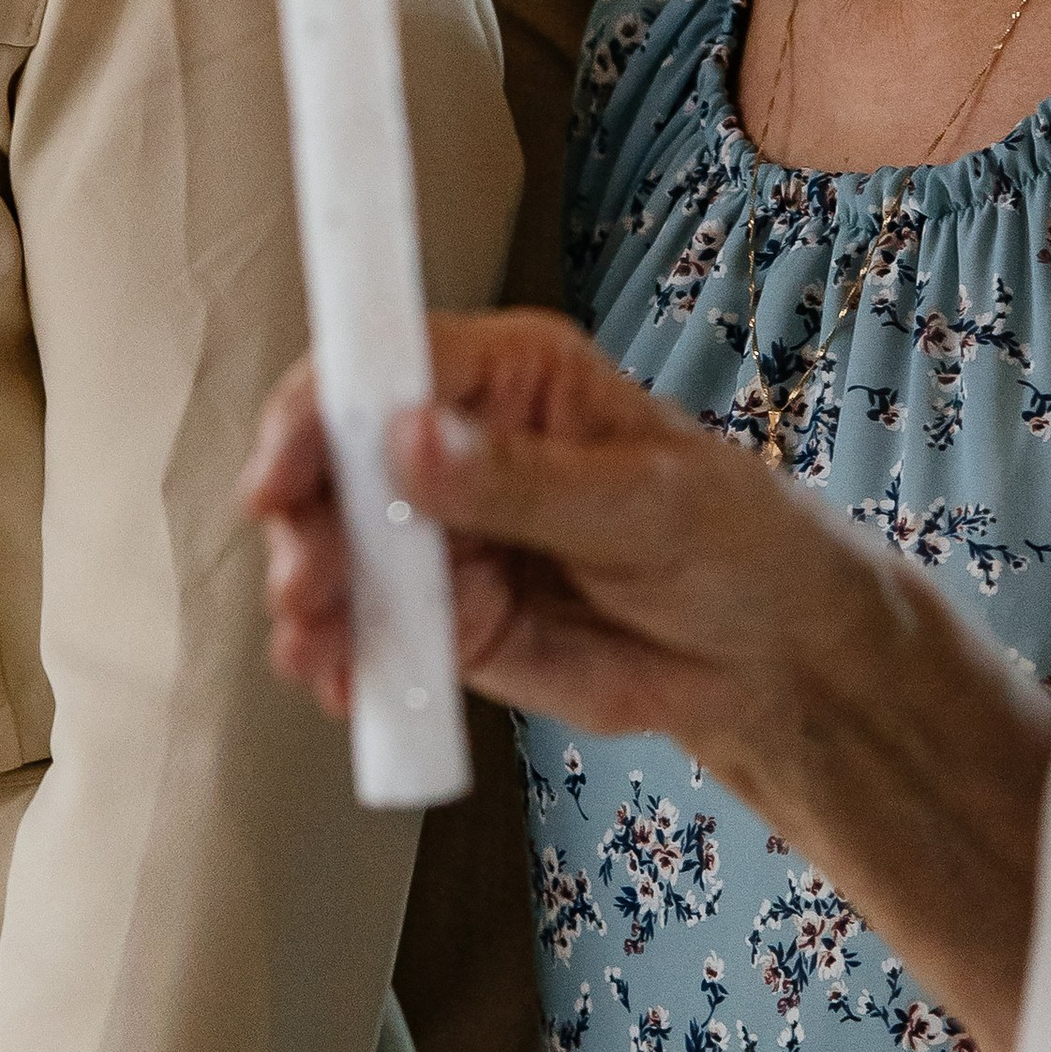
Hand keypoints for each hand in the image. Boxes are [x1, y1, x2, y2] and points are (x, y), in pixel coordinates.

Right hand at [240, 308, 1050, 1051]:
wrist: (768, 656)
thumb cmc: (731, 541)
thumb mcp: (641, 505)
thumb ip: (522, 481)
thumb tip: (411, 440)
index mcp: (508, 374)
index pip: (385, 364)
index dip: (318, 409)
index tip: (282, 472)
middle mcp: (457, 442)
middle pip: (336, 460)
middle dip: (305, 523)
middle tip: (307, 586)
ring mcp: (442, 532)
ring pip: (337, 552)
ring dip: (310, 599)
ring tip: (318, 652)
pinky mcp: (443, 614)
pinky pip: (369, 631)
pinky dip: (342, 659)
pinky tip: (342, 687)